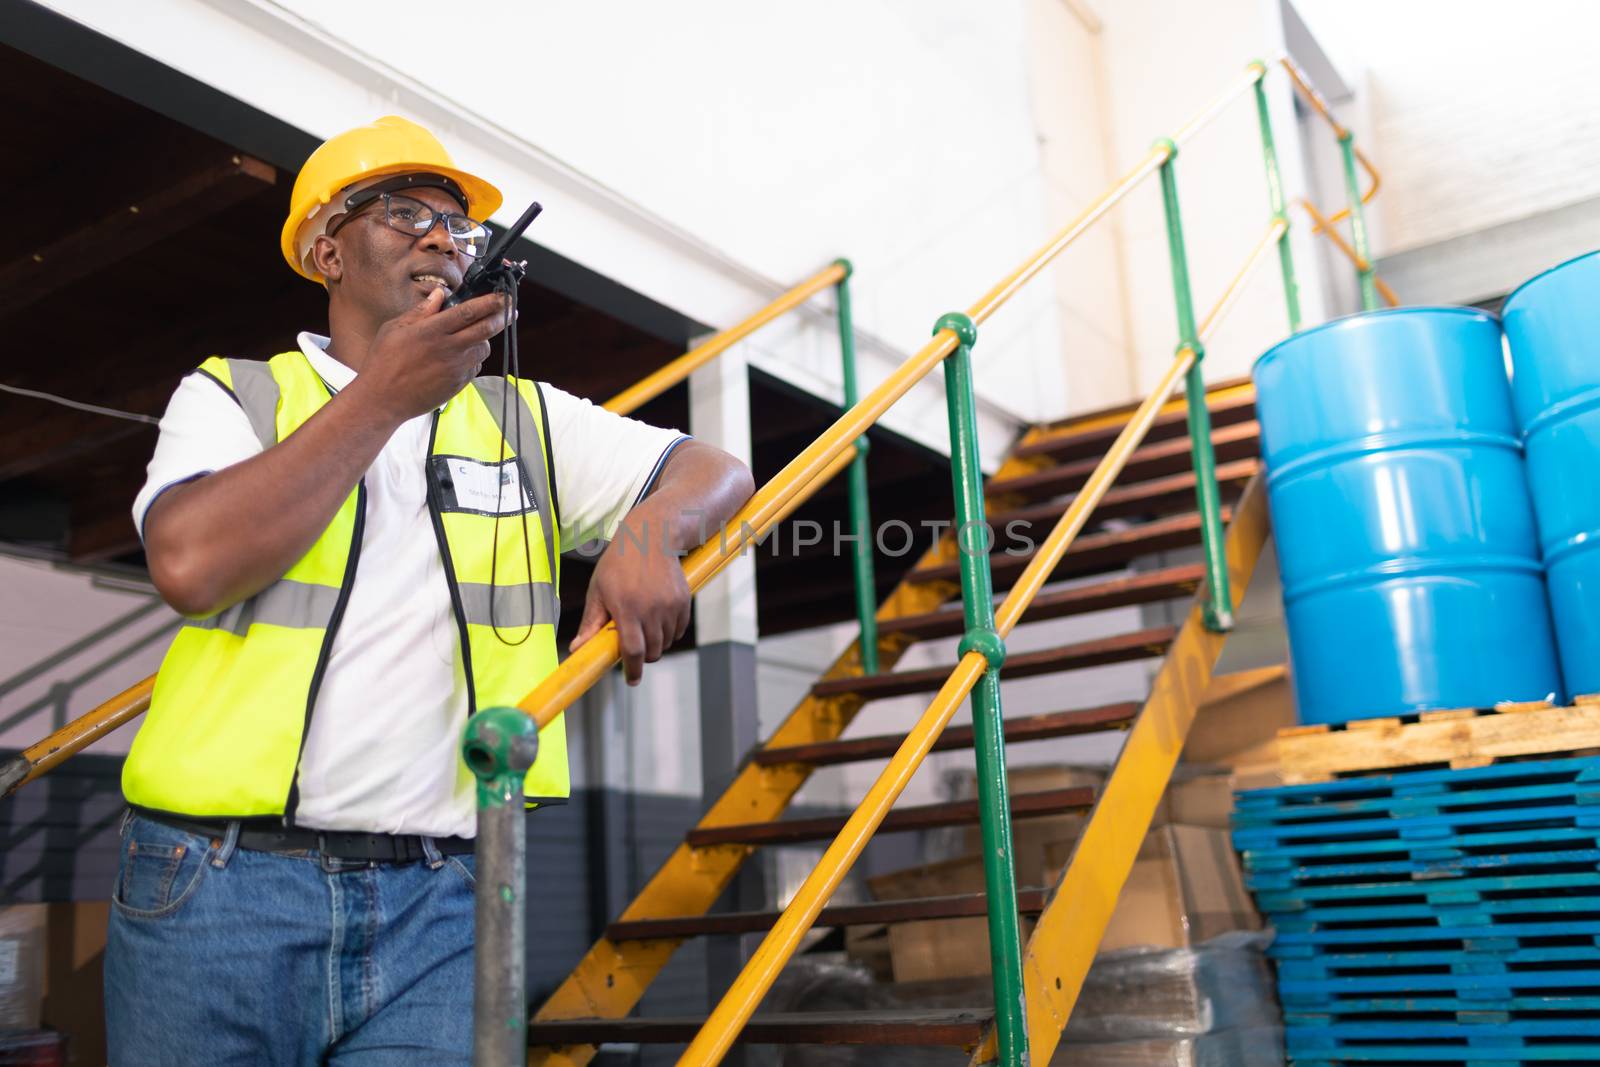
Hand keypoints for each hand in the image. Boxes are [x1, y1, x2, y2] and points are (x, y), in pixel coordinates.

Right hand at [359, 288, 512, 421]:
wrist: (383, 400)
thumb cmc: (383, 362)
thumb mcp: (395, 329)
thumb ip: (421, 311)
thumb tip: (439, 295)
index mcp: (433, 331)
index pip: (470, 312)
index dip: (491, 302)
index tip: (503, 296)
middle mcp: (449, 349)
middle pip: (486, 329)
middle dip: (502, 316)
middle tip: (510, 309)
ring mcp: (456, 368)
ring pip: (484, 348)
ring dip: (485, 338)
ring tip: (476, 333)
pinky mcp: (458, 384)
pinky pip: (475, 366)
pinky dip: (474, 358)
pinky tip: (460, 356)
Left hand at [569, 523, 691, 685]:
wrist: (651, 537)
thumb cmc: (619, 563)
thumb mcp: (598, 590)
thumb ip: (590, 623)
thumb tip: (577, 648)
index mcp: (626, 608)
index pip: (633, 651)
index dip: (633, 670)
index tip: (631, 680)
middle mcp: (651, 609)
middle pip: (652, 651)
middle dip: (643, 657)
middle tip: (634, 649)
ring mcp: (669, 605)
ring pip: (666, 642)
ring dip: (656, 644)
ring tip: (644, 629)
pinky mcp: (683, 601)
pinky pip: (678, 630)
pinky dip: (670, 633)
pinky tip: (658, 621)